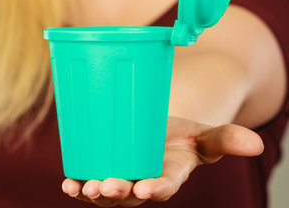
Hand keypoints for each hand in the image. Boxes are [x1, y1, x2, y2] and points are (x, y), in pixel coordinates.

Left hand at [62, 117, 263, 206]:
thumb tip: (256, 143)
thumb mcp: (205, 134)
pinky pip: (92, 180)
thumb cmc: (184, 136)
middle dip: (119, 193)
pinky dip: (79, 184)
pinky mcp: (107, 167)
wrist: (161, 130)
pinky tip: (70, 182)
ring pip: (108, 193)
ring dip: (94, 193)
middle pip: (131, 194)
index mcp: (169, 174)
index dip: (156, 188)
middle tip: (107, 187)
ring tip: (82, 188)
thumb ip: (226, 138)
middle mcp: (144, 180)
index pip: (164, 186)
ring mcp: (124, 176)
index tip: (146, 187)